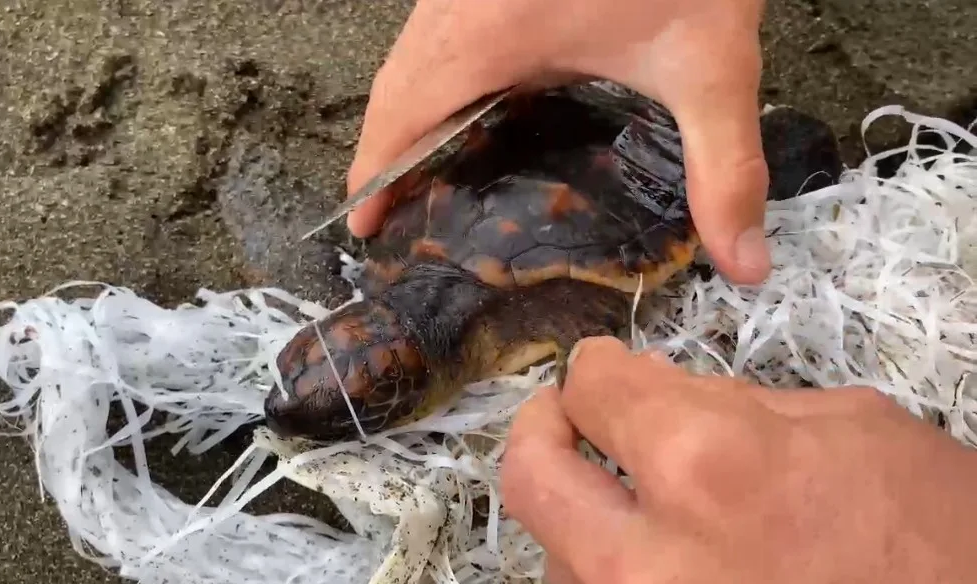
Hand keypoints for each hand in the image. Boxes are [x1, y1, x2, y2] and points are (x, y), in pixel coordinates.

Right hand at [347, 0, 771, 283]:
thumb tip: (745, 265)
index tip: (362, 226)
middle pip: (395, 86)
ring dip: (410, 113)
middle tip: (398, 213)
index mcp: (489, 34)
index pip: (402, 112)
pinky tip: (475, 104)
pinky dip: (437, 76)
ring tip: (428, 171)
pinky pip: (439, 30)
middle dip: (388, 153)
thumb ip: (724, 167)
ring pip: (412, 54)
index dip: (375, 173)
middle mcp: (458, 4)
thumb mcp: (711, 65)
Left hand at [500, 336, 976, 582]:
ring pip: (556, 555)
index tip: (604, 367)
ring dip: (581, 513)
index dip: (597, 367)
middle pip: (530, 476)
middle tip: (565, 417)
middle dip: (542, 431)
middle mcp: (649, 557)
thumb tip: (652, 394)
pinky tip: (654, 554)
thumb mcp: (847, 428)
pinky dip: (609, 570)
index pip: (593, 389)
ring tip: (624, 496)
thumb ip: (729, 405)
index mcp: (706, 464)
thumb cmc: (937, 533)